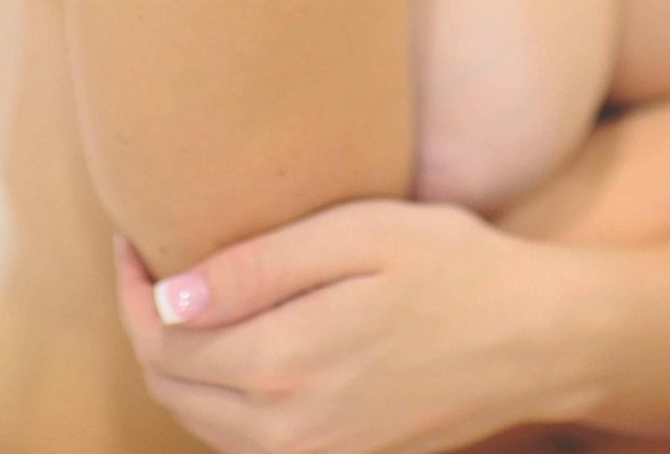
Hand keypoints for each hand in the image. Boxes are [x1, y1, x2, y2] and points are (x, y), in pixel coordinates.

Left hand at [112, 197, 573, 453]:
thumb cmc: (455, 267)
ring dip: (179, 364)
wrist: (536, 341)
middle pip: (173, 388)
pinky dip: (219, 398)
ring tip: (187, 298)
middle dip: (146, 325)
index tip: (133, 239)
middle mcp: (287, 431)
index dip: (133, 290)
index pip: (163, 341)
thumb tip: (170, 296)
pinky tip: (236, 346)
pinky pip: (246, 443)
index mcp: (285, 365)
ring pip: (202, 422)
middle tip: (149, 261)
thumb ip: (262, 267)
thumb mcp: (361, 235)